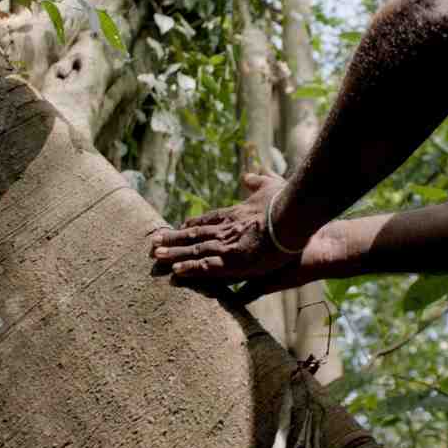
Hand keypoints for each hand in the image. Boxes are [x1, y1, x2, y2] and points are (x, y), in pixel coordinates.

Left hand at [149, 173, 301, 284]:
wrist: (293, 216)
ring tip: (155, 257)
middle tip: (154, 243)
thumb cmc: (286, 201)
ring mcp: (227, 245)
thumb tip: (248, 174)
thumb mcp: (271, 185)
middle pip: (195, 234)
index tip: (179, 226)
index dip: (193, 224)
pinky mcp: (233, 262)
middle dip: (174, 239)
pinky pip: (206, 268)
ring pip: (194, 250)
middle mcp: (226, 229)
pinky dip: (190, 269)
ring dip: (174, 254)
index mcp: (235, 213)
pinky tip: (176, 273)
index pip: (209, 219)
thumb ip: (259, 181)